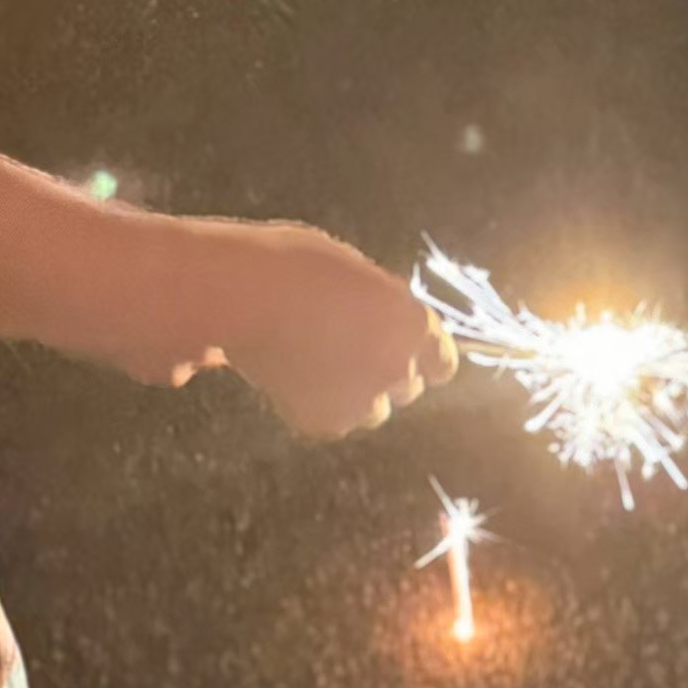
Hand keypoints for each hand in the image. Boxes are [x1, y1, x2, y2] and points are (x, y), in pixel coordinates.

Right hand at [213, 224, 456, 438]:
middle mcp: (399, 367)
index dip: (421, 358)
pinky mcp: (325, 422)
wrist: (244, 294)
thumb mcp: (356, 273)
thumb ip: (382, 306)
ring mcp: (363, 401)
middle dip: (384, 374)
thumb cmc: (294, 265)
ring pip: (371, 410)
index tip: (401, 353)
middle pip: (407, 387)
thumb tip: (385, 322)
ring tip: (312, 360)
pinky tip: (290, 372)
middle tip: (345, 351)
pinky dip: (314, 404)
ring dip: (353, 394)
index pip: (442, 362)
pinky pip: (330, 420)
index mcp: (413, 323)